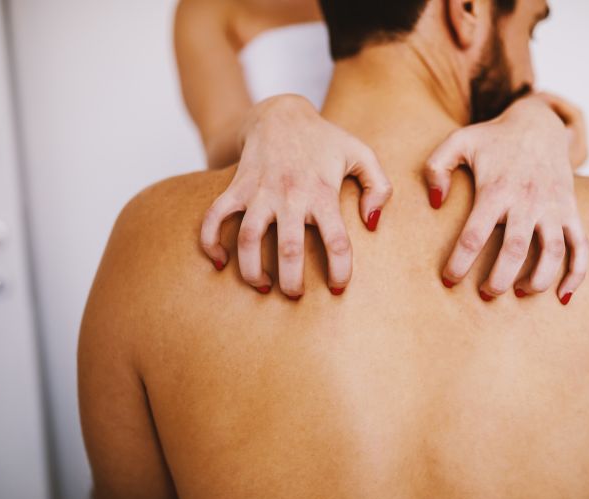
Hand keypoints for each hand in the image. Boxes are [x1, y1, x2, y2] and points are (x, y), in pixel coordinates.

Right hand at [200, 95, 391, 297]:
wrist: (281, 112)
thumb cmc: (326, 140)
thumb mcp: (362, 154)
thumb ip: (379, 187)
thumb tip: (371, 223)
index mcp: (323, 191)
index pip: (336, 240)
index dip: (339, 270)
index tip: (337, 289)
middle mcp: (290, 194)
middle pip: (288, 248)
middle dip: (291, 281)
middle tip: (295, 295)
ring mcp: (259, 191)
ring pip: (248, 238)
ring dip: (252, 270)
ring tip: (263, 286)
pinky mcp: (236, 187)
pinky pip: (215, 217)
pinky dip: (210, 241)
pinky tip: (219, 262)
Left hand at [424, 95, 588, 303]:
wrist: (538, 123)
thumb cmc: (492, 139)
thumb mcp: (458, 142)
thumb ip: (436, 168)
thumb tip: (435, 203)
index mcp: (496, 189)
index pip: (474, 235)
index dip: (459, 263)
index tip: (449, 280)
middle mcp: (527, 200)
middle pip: (515, 251)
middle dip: (498, 280)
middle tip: (485, 294)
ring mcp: (553, 206)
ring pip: (552, 252)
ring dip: (538, 280)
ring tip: (520, 292)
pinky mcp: (570, 210)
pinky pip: (582, 246)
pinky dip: (577, 274)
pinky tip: (562, 296)